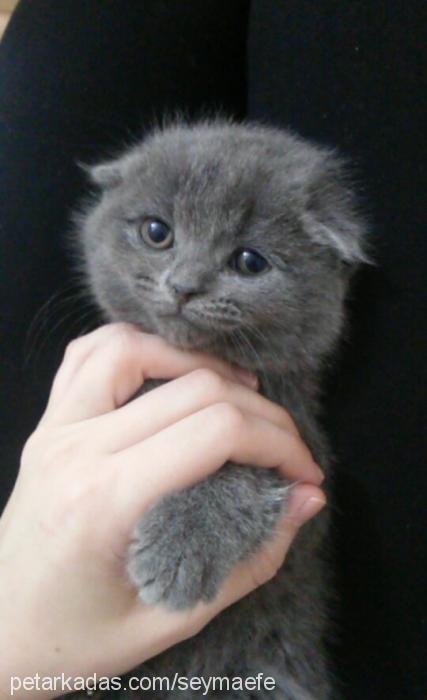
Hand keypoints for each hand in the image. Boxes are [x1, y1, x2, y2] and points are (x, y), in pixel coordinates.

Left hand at [0, 323, 324, 697]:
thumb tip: (307, 500)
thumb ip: (249, 560)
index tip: (304, 472)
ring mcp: (54, 428)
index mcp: (105, 500)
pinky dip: (139, 347)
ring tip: (238, 394)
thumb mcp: (172, 619)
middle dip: (261, 414)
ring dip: (199, 362)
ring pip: (135, 348)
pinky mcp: (47, 424)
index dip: (278, 442)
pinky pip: (88, 354)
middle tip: (287, 449)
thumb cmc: (77, 641)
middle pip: (193, 389)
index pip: (215, 432)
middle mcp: (77, 447)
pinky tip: (169, 370)